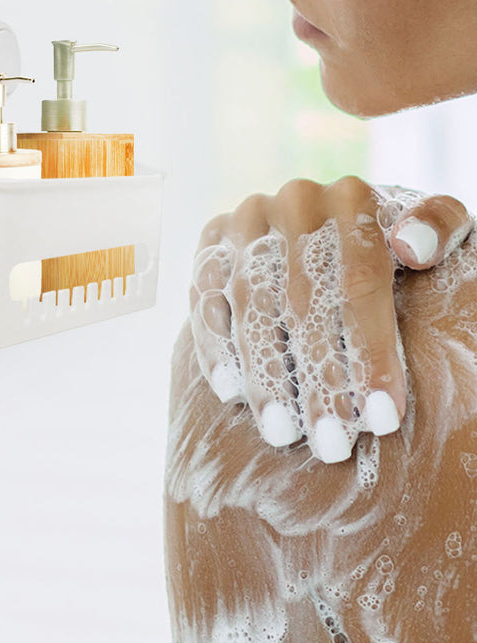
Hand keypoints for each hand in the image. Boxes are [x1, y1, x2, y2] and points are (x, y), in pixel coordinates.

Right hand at [188, 177, 472, 462]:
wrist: (338, 228)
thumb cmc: (396, 248)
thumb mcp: (436, 233)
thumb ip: (439, 227)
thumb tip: (412, 249)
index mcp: (353, 198)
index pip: (360, 283)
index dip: (372, 353)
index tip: (385, 418)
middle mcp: (294, 202)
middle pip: (301, 302)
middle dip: (318, 380)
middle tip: (332, 444)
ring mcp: (245, 220)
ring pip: (248, 304)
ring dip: (263, 374)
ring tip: (283, 432)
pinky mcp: (211, 242)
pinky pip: (204, 296)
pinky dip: (214, 346)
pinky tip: (232, 393)